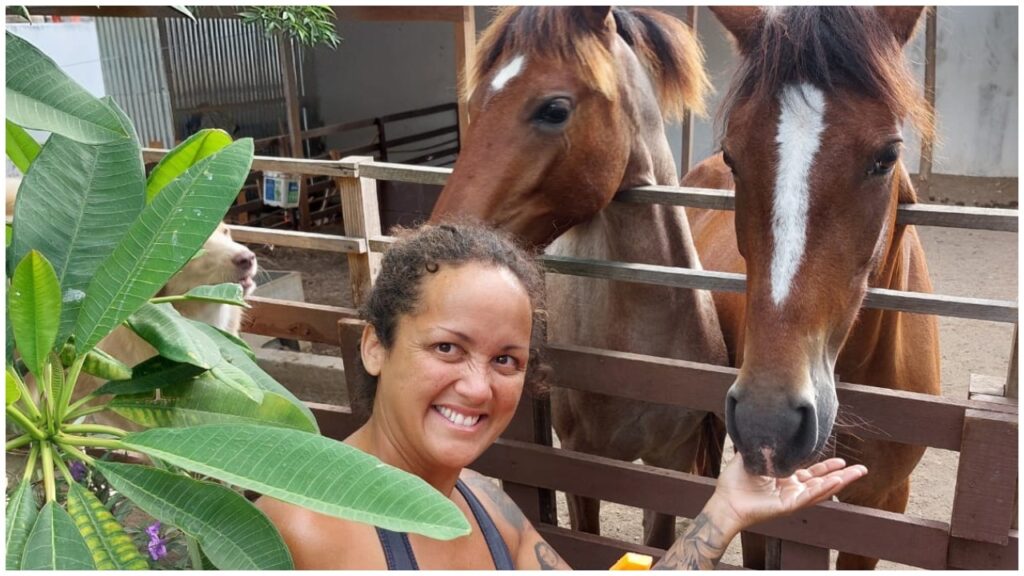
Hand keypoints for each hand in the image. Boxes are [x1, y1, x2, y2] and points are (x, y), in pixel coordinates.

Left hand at [707, 454, 866, 531]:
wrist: (725, 501)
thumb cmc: (735, 482)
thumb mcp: (750, 457)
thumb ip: (760, 444)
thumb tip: (762, 424)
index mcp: (785, 478)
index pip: (812, 472)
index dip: (827, 466)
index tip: (841, 460)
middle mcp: (792, 488)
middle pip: (823, 481)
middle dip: (842, 475)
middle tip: (861, 468)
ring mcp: (792, 498)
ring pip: (822, 489)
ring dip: (840, 481)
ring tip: (857, 473)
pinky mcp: (788, 506)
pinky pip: (810, 496)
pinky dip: (824, 489)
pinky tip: (837, 482)